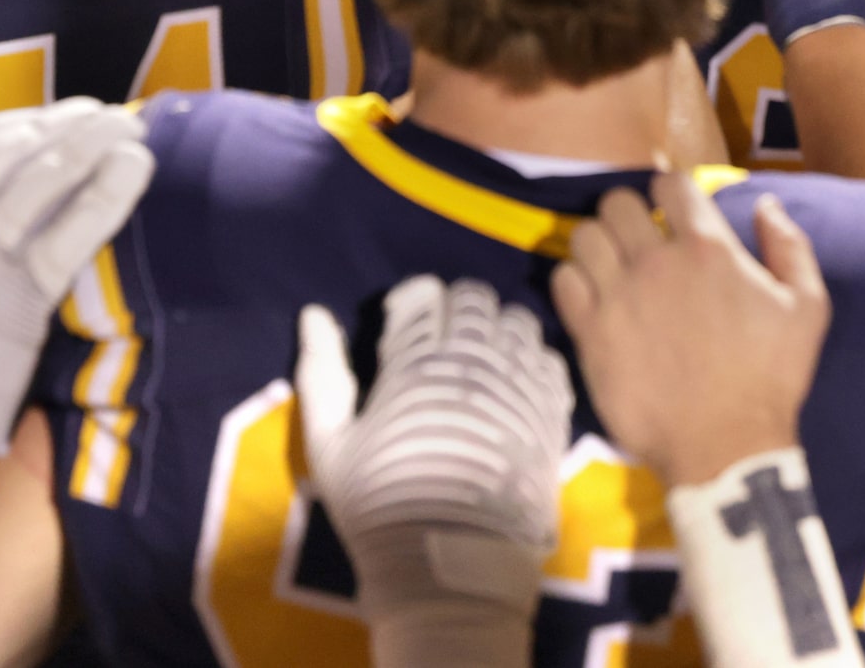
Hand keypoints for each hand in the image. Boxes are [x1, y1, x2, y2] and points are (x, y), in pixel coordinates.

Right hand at [294, 276, 570, 666]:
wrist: (452, 570)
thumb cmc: (381, 507)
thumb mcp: (331, 445)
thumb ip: (321, 372)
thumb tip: (313, 311)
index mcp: (417, 359)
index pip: (423, 294)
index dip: (411, 304)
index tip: (402, 331)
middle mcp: (474, 357)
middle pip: (473, 299)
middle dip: (454, 313)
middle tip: (440, 349)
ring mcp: (519, 382)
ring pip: (516, 321)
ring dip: (496, 333)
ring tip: (479, 368)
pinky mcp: (551, 412)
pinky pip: (549, 360)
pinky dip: (530, 363)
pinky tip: (511, 390)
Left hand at [554, 172, 829, 487]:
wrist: (726, 447)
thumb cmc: (771, 378)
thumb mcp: (807, 308)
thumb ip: (790, 245)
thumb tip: (766, 203)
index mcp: (708, 248)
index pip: (669, 183)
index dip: (669, 191)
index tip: (671, 211)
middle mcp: (656, 262)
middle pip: (617, 201)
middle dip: (628, 214)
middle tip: (638, 240)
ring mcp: (618, 295)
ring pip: (585, 235)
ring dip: (598, 244)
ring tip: (611, 267)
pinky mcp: (590, 332)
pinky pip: (563, 280)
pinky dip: (574, 282)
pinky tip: (593, 298)